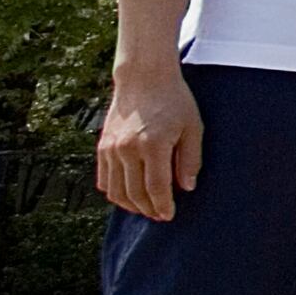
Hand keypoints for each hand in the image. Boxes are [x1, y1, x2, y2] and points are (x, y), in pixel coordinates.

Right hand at [94, 66, 202, 222]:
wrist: (144, 78)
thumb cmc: (174, 101)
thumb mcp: (193, 127)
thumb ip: (190, 159)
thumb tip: (187, 187)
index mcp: (152, 145)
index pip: (155, 187)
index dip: (162, 205)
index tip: (170, 215)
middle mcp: (127, 149)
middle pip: (134, 193)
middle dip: (148, 209)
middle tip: (160, 216)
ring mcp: (111, 149)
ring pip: (115, 191)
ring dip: (130, 205)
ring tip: (146, 209)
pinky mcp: (102, 147)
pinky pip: (104, 180)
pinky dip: (115, 193)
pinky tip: (129, 195)